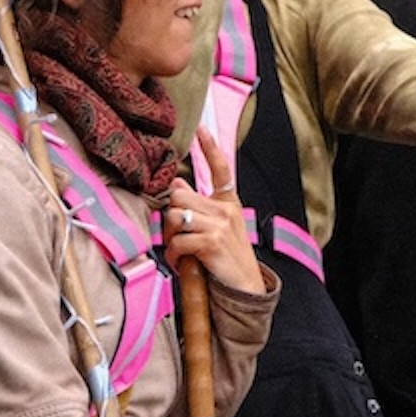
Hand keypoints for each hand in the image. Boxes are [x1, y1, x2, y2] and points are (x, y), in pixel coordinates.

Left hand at [163, 131, 264, 292]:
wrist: (245, 288)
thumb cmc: (227, 259)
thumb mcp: (217, 229)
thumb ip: (199, 207)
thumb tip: (178, 185)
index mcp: (229, 204)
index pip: (221, 170)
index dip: (210, 148)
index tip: (201, 129)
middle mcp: (226, 210)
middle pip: (180, 197)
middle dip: (171, 217)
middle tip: (175, 237)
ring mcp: (221, 225)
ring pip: (175, 217)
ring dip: (169, 237)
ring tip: (179, 251)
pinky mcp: (212, 242)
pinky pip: (178, 240)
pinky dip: (174, 254)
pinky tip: (182, 261)